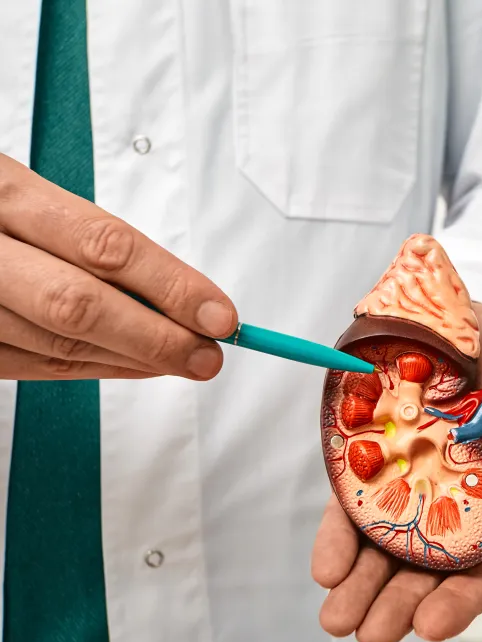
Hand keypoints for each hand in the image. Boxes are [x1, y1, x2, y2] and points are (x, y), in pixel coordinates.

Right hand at [0, 154, 236, 379]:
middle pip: (77, 305)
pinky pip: (27, 366)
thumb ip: (89, 240)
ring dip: (128, 360)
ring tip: (180, 361)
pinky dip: (87, 369)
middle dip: (155, 338)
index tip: (219, 315)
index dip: (171, 285)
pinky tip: (128, 365)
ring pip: (53, 344)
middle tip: (207, 356)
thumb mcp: (21, 194)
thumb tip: (177, 292)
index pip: (104, 245)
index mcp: (0, 191)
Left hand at [311, 302, 481, 641]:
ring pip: (383, 551)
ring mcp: (405, 486)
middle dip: (397, 607)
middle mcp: (448, 505)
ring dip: (360, 589)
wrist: (460, 312)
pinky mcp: (367, 463)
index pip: (480, 570)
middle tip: (369, 632)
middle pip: (425, 571)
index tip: (430, 624)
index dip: (458, 603)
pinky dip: (338, 542)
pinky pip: (350, 509)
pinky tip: (327, 567)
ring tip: (337, 617)